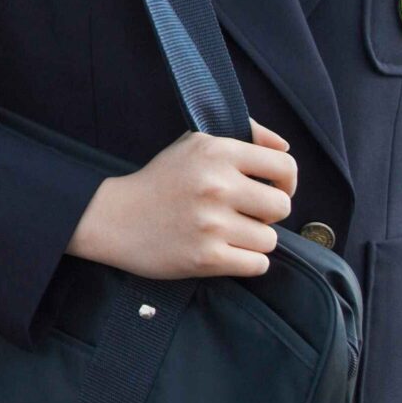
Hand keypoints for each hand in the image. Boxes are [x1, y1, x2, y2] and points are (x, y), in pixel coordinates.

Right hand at [67, 122, 297, 278]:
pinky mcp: (206, 257)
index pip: (284, 167)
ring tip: (227, 233)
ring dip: (253, 240)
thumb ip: (245, 137)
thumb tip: (285, 148)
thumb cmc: (161, 180)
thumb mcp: (195, 143)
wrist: (114, 217)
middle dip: (267, 214)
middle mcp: (217, 185)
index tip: (273, 189)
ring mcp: (212, 223)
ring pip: (270, 240)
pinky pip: (257, 265)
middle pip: (282, 207)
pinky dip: (246, 261)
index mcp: (217, 152)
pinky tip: (225, 251)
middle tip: (244, 214)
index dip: (287, 182)